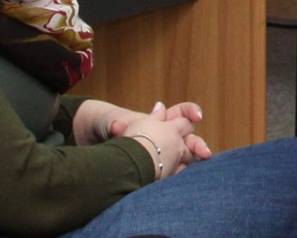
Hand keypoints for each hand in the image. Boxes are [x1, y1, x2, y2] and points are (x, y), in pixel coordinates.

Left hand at [78, 99, 210, 166]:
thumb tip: (116, 126)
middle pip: (188, 139)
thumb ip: (118, 123)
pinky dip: (176, 178)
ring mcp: (160, 156)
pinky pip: (170, 175)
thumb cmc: (104, 124)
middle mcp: (163, 138)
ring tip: (198, 172)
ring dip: (191, 164)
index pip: (182, 114)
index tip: (197, 118)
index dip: (191, 113)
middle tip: (204, 153)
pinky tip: (178, 183)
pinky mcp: (153, 173)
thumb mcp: (112, 120)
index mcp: (158, 121)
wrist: (92, 140)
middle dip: (198, 145)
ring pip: (183, 159)